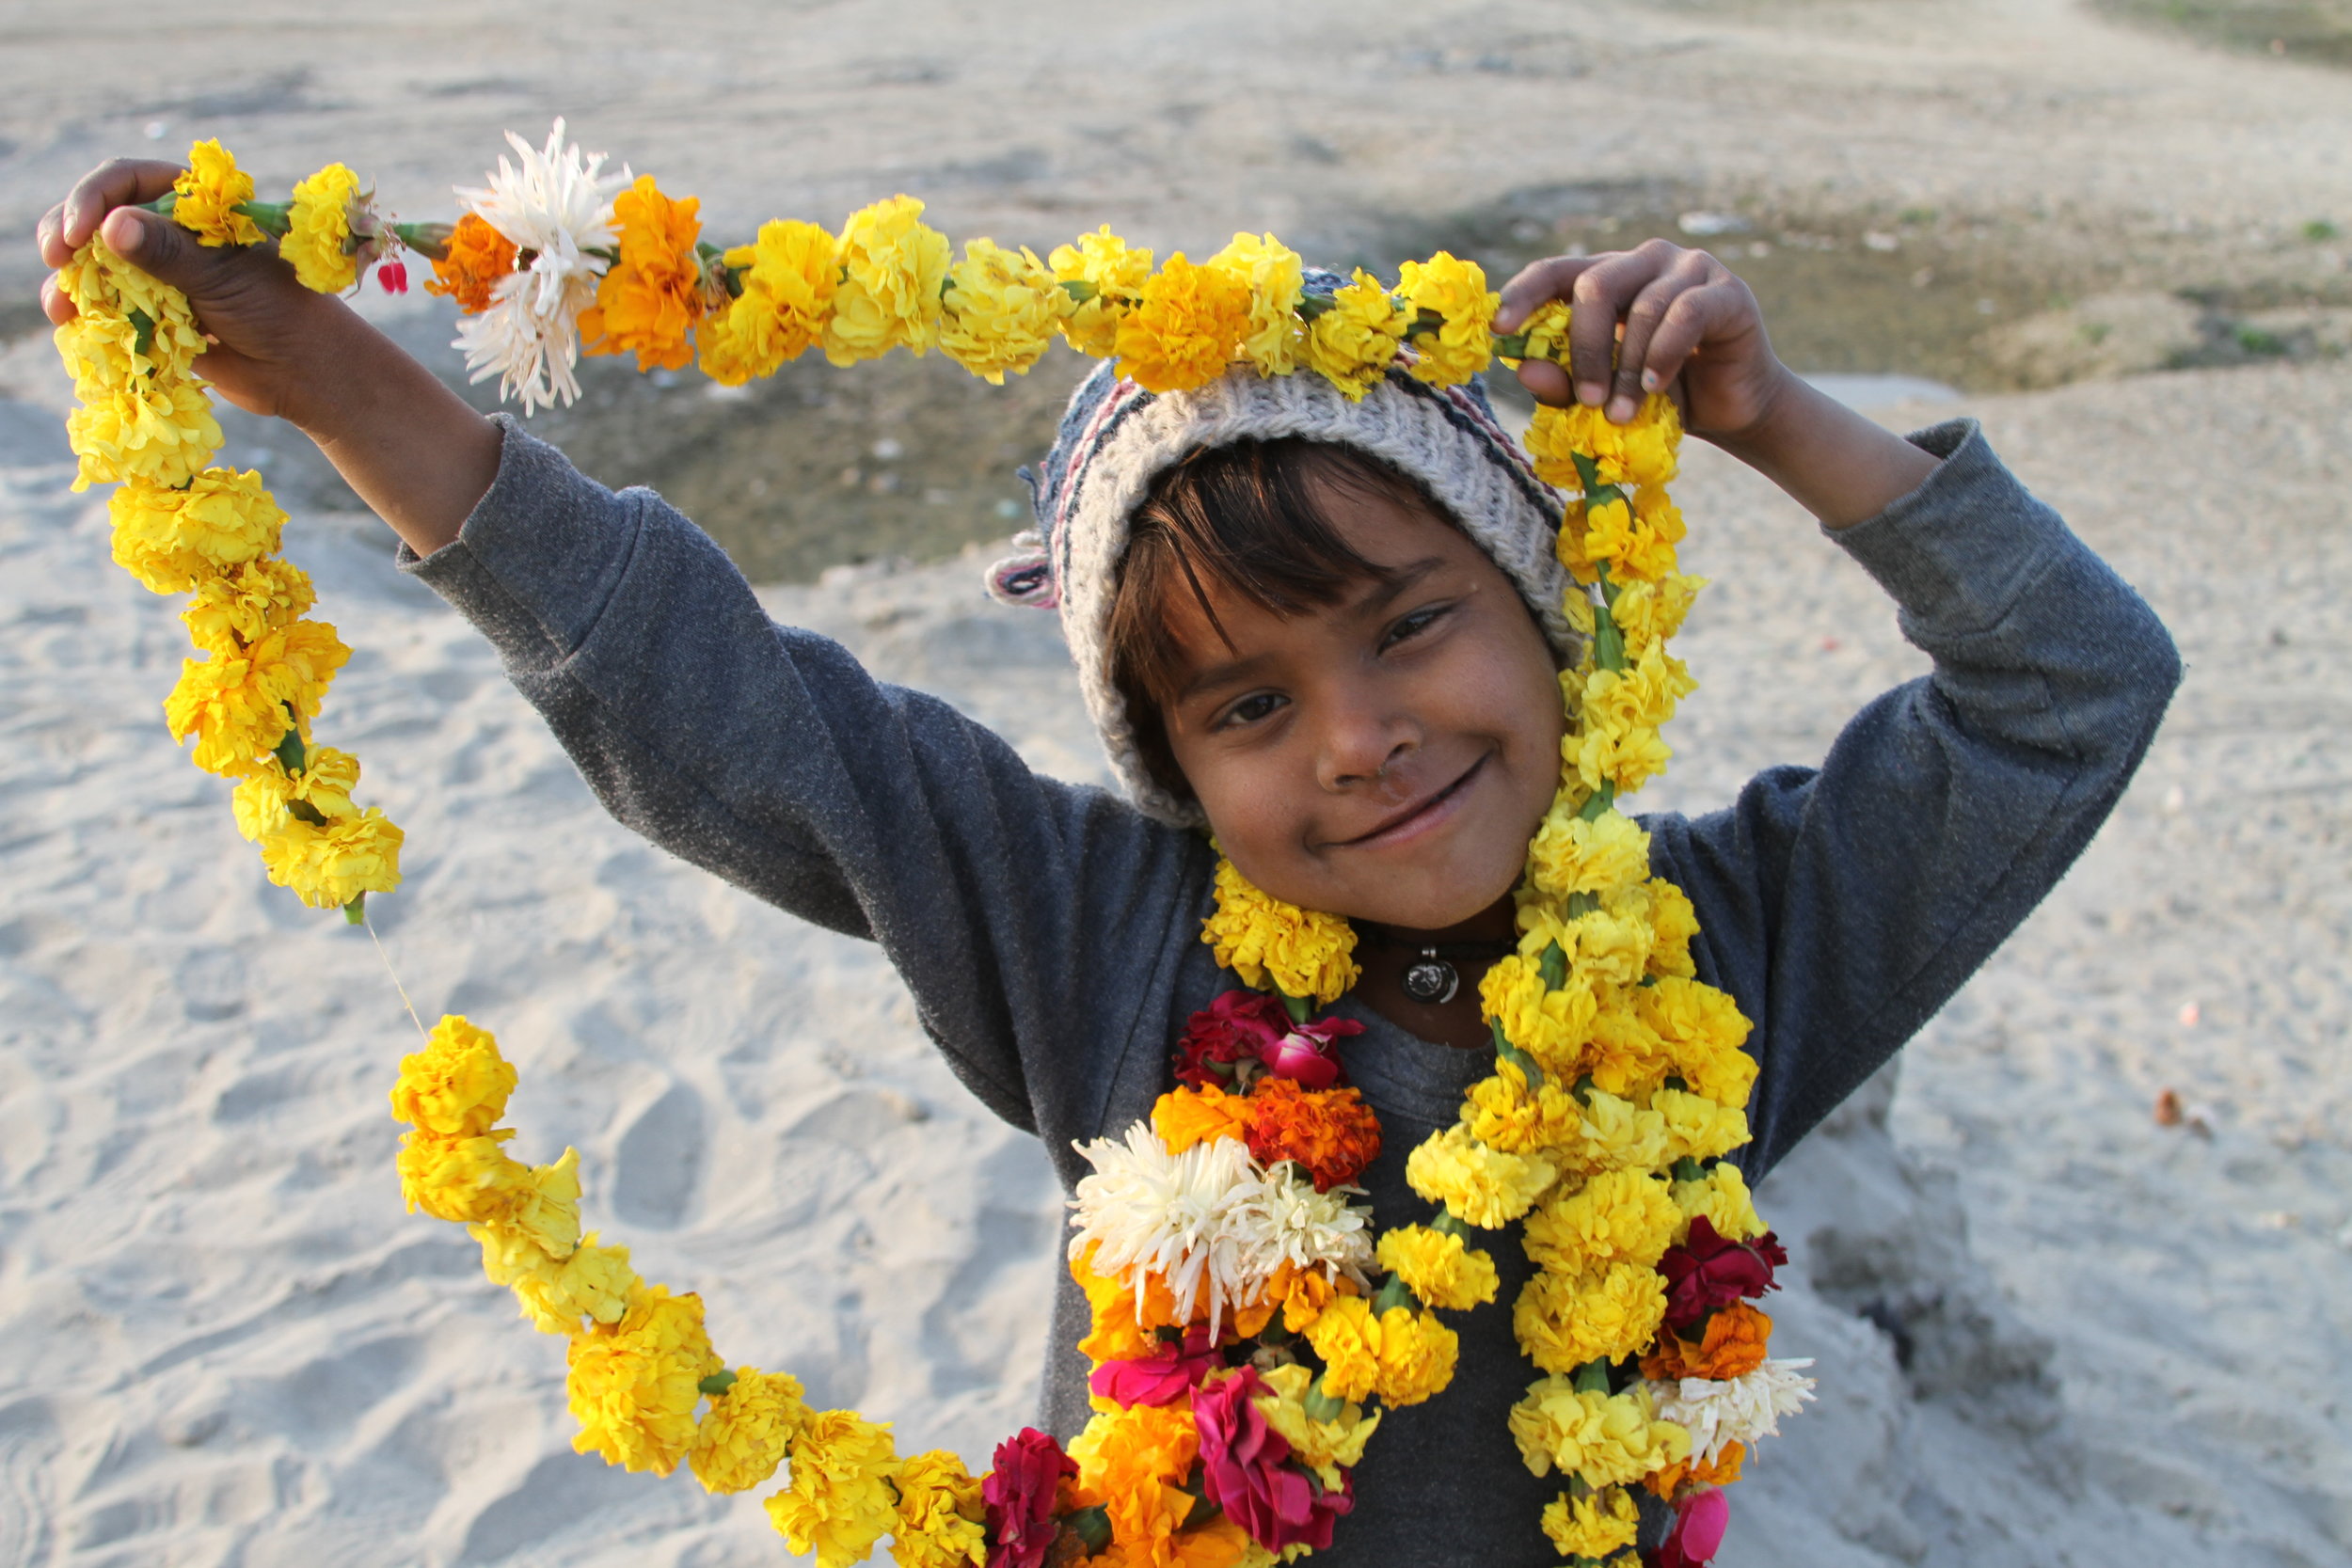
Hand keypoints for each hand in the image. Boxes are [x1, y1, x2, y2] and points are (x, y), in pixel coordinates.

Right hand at [37, 156, 499, 555]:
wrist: (304, 372)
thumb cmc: (281, 313)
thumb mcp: (225, 278)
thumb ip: (169, 253)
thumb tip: (112, 227)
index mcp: (197, 206)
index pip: (129, 179)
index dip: (95, 197)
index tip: (80, 230)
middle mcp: (172, 232)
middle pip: (100, 216)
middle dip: (69, 234)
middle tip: (57, 257)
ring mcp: (159, 272)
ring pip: (96, 262)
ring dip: (71, 279)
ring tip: (61, 305)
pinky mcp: (153, 311)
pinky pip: (105, 303)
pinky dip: (85, 311)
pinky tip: (71, 323)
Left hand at [1493, 239, 1796, 442]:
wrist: (1732, 410)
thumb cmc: (1660, 396)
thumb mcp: (1604, 393)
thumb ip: (1564, 381)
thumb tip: (1524, 371)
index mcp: (1608, 276)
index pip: (1556, 269)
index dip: (1524, 293)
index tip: (1499, 330)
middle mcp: (1646, 261)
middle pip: (1596, 284)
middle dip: (1585, 347)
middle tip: (1586, 399)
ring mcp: (1690, 268)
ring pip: (1643, 307)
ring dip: (1627, 369)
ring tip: (1622, 413)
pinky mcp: (1728, 291)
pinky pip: (1685, 314)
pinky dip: (1663, 354)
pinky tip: (1655, 386)